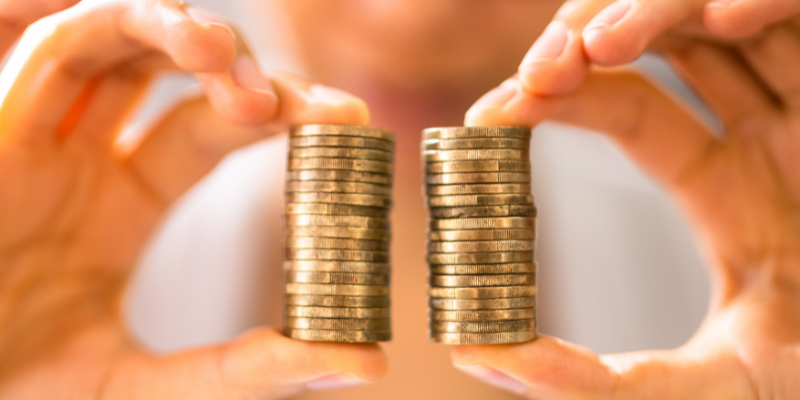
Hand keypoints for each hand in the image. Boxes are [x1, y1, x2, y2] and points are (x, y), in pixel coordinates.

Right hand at [0, 0, 385, 397]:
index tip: (350, 118)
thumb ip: (246, 371)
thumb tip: (369, 362)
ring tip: (227, 58)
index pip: (214, 128)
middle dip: (244, 67)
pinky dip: (105, 24)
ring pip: (108, 39)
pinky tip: (180, 41)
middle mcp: (80, 161)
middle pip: (173, 75)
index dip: (282, 111)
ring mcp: (29, 142)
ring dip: (174, 28)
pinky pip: (44, 48)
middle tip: (313, 104)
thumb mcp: (142, 386)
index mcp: (122, 205)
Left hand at [459, 19, 799, 399]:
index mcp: (729, 184)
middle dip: (598, 31)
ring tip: (602, 40)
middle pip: (673, 38)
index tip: (491, 111)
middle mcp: (778, 131)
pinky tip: (725, 15)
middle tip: (542, 64)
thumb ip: (592, 380)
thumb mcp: (707, 385)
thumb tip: (476, 354)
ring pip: (737, 8)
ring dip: (664, 4)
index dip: (557, 93)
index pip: (628, 103)